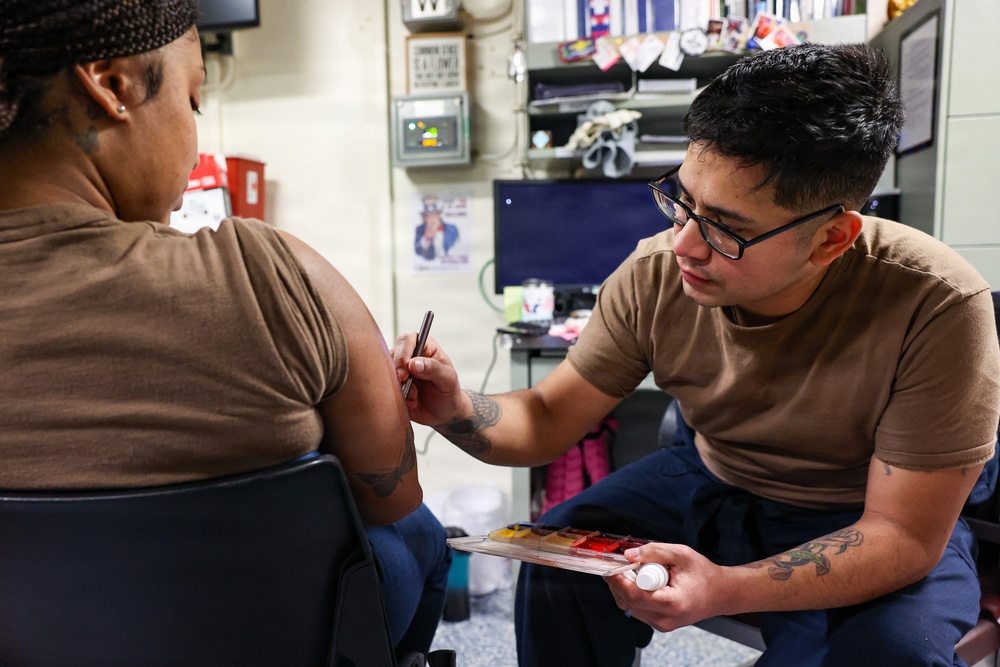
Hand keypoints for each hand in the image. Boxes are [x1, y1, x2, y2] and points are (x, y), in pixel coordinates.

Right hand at [392, 332, 464, 426]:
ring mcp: (400, 372)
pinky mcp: (395, 387)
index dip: (404, 352)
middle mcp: (409, 358)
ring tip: (415, 395)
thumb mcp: (448, 379)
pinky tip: (412, 402)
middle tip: (404, 381)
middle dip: (397, 369)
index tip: (407, 367)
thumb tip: (414, 363)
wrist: (444, 414)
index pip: (408, 340)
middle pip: (393, 354)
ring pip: (387, 372)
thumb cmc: (449, 392)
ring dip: (399, 385)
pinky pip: (387, 389)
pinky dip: (399, 397)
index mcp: (425, 348)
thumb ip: (434, 369)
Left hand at [606, 542, 734, 632]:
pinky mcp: (659, 623)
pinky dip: (632, 593)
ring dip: (624, 587)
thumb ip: (655, 552)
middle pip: (628, 602)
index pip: (635, 596)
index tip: (610, 566)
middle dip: (619, 582)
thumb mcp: (682, 554)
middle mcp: (665, 619)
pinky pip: (636, 609)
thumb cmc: (704, 574)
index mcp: (673, 603)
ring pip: (629, 606)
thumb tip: (628, 554)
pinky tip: (639, 580)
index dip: (618, 581)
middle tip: (619, 563)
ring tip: (634, 570)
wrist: (721, 594)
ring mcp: (661, 624)